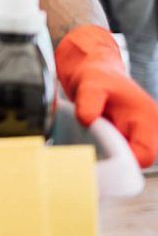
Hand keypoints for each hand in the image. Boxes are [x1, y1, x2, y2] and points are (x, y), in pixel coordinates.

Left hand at [55, 24, 157, 167]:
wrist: (95, 73)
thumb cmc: (97, 78)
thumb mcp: (89, 85)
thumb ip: (89, 101)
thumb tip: (86, 120)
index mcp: (147, 118)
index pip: (144, 155)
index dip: (122, 160)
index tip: (99, 154)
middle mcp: (149, 130)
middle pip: (135, 162)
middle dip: (112, 159)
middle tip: (90, 146)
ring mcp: (139, 136)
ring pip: (126, 160)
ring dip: (107, 155)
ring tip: (90, 139)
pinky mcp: (128, 139)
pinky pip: (118, 155)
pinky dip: (104, 153)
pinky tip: (91, 143)